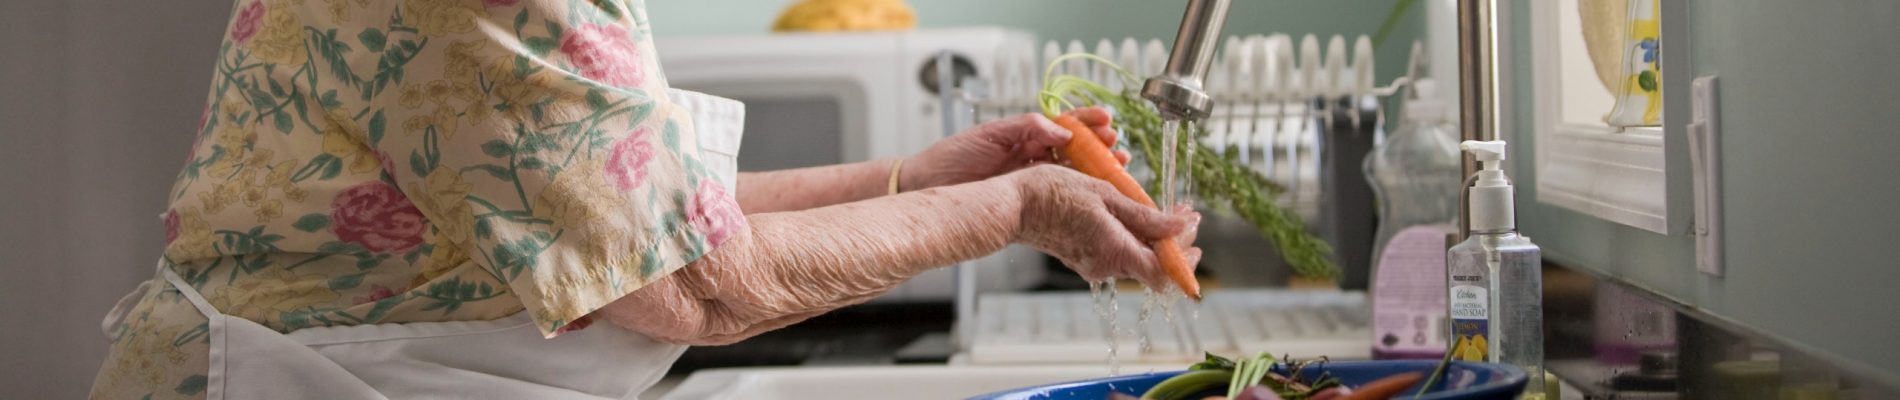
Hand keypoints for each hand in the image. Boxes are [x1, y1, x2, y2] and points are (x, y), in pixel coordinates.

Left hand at [901, 107, 1128, 191]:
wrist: (927, 187)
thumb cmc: (951, 158)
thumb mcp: (989, 135)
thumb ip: (1026, 128)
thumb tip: (1061, 130)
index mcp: (1024, 135)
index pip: (1064, 124)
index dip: (1087, 122)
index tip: (1107, 121)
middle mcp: (1032, 156)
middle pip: (1076, 150)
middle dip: (1100, 147)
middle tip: (1118, 149)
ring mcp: (1031, 179)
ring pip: (1072, 173)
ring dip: (1096, 170)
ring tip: (1117, 168)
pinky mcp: (1026, 201)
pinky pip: (1058, 196)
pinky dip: (1079, 194)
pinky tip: (1095, 194)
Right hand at [1007, 165, 1201, 288]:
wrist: (1012, 205)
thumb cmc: (1052, 193)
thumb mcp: (1105, 195)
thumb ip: (1144, 216)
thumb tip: (1179, 227)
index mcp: (1115, 251)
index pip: (1164, 273)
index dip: (1185, 257)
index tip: (1193, 228)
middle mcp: (1105, 265)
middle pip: (1153, 264)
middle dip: (1173, 241)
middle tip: (1182, 214)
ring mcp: (1093, 264)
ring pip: (1136, 256)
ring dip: (1153, 236)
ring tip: (1159, 209)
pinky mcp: (1083, 258)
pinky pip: (1117, 251)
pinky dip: (1131, 236)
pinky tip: (1131, 214)